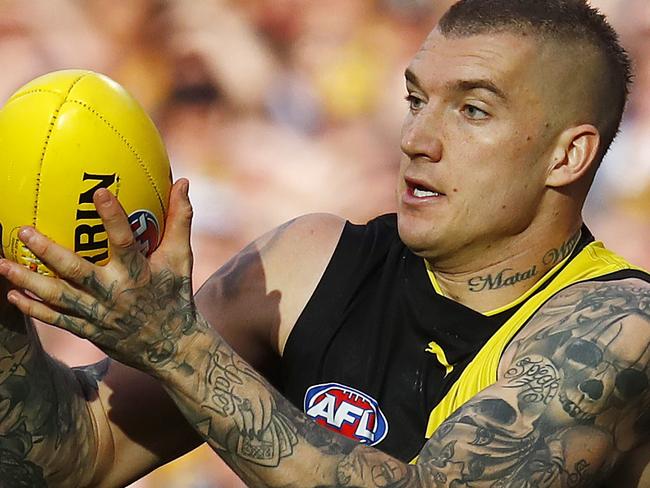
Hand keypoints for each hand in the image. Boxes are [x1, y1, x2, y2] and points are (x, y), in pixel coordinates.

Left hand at [0, 179, 197, 374]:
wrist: (173, 346)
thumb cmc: (176, 294)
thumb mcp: (181, 257)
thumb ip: (180, 220)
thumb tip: (183, 182)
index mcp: (139, 273)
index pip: (125, 242)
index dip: (112, 218)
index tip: (97, 193)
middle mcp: (115, 294)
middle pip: (76, 272)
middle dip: (48, 252)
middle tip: (24, 232)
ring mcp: (99, 315)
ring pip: (59, 297)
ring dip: (28, 281)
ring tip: (3, 264)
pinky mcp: (89, 330)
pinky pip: (57, 319)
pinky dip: (34, 309)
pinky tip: (13, 295)